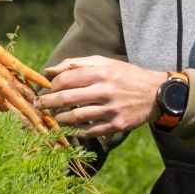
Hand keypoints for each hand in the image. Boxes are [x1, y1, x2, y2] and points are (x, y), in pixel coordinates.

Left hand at [38, 56, 167, 138]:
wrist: (155, 93)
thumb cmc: (124, 75)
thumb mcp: (103, 62)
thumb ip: (75, 64)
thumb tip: (48, 71)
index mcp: (101, 72)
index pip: (66, 80)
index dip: (51, 86)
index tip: (46, 89)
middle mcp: (105, 91)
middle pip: (67, 99)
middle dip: (48, 103)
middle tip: (38, 106)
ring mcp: (111, 110)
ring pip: (76, 117)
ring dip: (60, 118)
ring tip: (55, 117)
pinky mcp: (116, 124)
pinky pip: (90, 130)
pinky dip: (77, 130)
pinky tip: (70, 127)